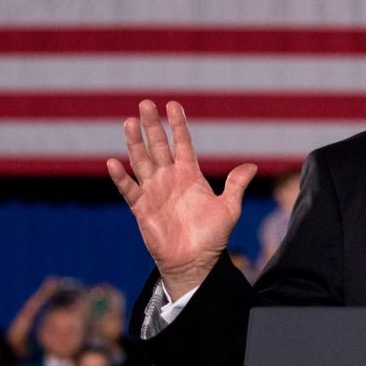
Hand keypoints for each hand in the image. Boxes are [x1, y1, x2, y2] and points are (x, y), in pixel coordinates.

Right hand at [107, 101, 256, 299]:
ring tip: (129, 122)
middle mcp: (169, 178)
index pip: (182, 143)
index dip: (177, 125)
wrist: (195, 262)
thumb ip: (236, 185)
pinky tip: (113, 162)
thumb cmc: (213, 237)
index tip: (173, 105)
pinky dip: (121, 177)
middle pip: (158, 146)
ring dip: (134, 143)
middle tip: (145, 103)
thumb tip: (252, 166)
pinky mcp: (141, 207)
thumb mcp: (229, 208)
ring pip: (141, 161)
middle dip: (152, 125)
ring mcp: (154, 191)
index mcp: (190, 175)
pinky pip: (129, 189)